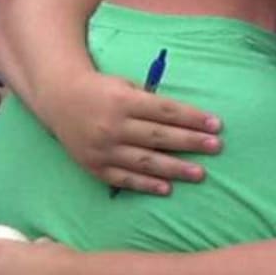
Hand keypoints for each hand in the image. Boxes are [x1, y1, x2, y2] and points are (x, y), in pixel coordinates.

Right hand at [33, 67, 222, 194]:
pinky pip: (125, 178)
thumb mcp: (125, 86)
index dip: (192, 118)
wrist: (59, 100)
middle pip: (159, 136)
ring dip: (175, 168)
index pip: (165, 111)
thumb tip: (186, 120)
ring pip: (145, 161)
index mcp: (124, 101)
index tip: (216, 124)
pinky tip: (167, 188)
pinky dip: (146, 184)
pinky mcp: (95, 166)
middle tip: (216, 147)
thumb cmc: (102, 91)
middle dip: (191, 142)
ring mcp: (103, 149)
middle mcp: (113, 126)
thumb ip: (150, 103)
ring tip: (200, 173)